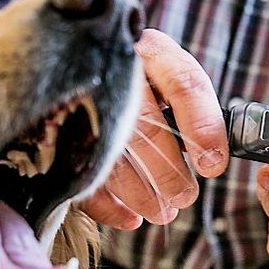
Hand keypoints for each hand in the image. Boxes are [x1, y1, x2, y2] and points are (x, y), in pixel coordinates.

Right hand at [80, 29, 228, 228]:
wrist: (78, 60)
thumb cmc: (144, 81)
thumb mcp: (171, 81)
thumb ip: (195, 111)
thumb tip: (213, 159)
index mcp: (151, 50)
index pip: (183, 83)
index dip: (202, 126)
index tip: (213, 165)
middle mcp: (114, 66)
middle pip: (146, 123)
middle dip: (168, 170)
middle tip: (184, 197)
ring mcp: (80, 95)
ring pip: (112, 150)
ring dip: (140, 192)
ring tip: (162, 213)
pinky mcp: (55, 127)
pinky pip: (80, 170)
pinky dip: (106, 204)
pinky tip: (129, 218)